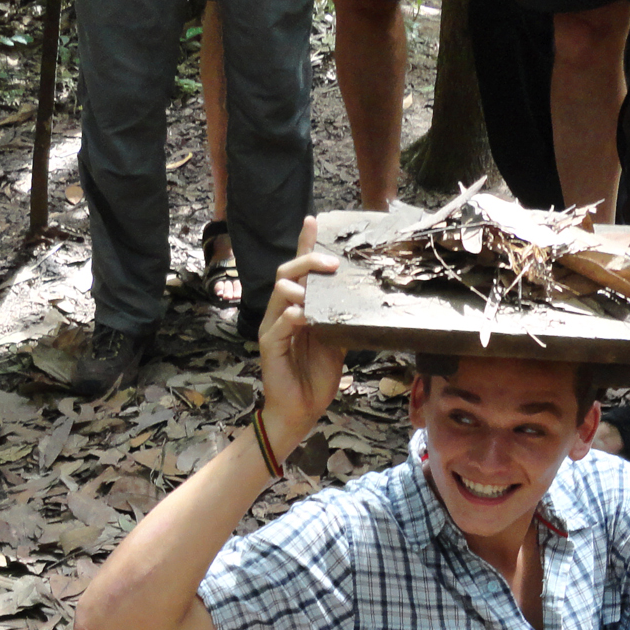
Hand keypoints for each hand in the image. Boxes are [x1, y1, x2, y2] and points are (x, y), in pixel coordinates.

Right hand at [258, 217, 341, 448]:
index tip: (314, 220)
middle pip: (286, 272)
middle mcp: (282, 311)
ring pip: (280, 292)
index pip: (299, 270)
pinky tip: (304, 316)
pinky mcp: (269, 346)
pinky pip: (278, 324)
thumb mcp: (336, 339)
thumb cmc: (317, 375)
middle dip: (308, 261)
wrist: (301, 409)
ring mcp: (273, 327)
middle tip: (332, 263)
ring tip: (315, 290)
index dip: (304, 244)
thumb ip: (340, 316)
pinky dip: (292, 317)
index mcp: (297, 307)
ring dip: (299, 287)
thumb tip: (360, 294)